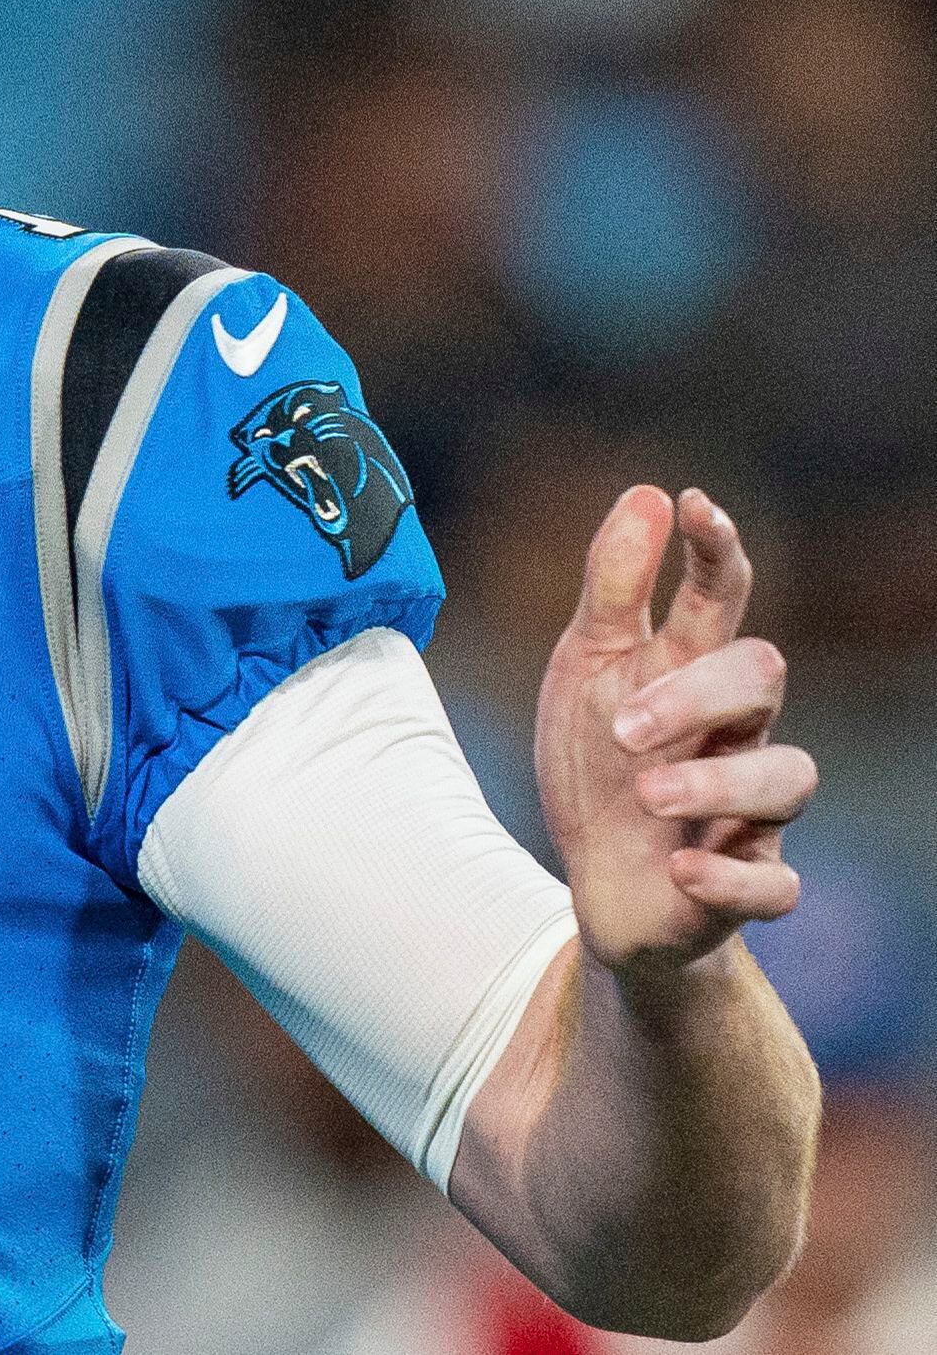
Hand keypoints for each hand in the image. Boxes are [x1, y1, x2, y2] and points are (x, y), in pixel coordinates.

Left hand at [536, 485, 814, 978]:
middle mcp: (735, 731)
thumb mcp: (588, 667)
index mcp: (691, 669)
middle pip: (761, 677)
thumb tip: (647, 493)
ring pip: (789, 778)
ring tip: (648, 794)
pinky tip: (682, 865)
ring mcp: (750, 809)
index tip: (696, 507)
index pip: (725, 596)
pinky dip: (731, 876)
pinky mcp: (748, 882)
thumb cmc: (602, 763)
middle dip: (697, 692)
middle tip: (623, 728)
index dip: (718, 549)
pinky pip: (773, 883)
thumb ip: (615, 588)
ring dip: (714, 784)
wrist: (601, 882)